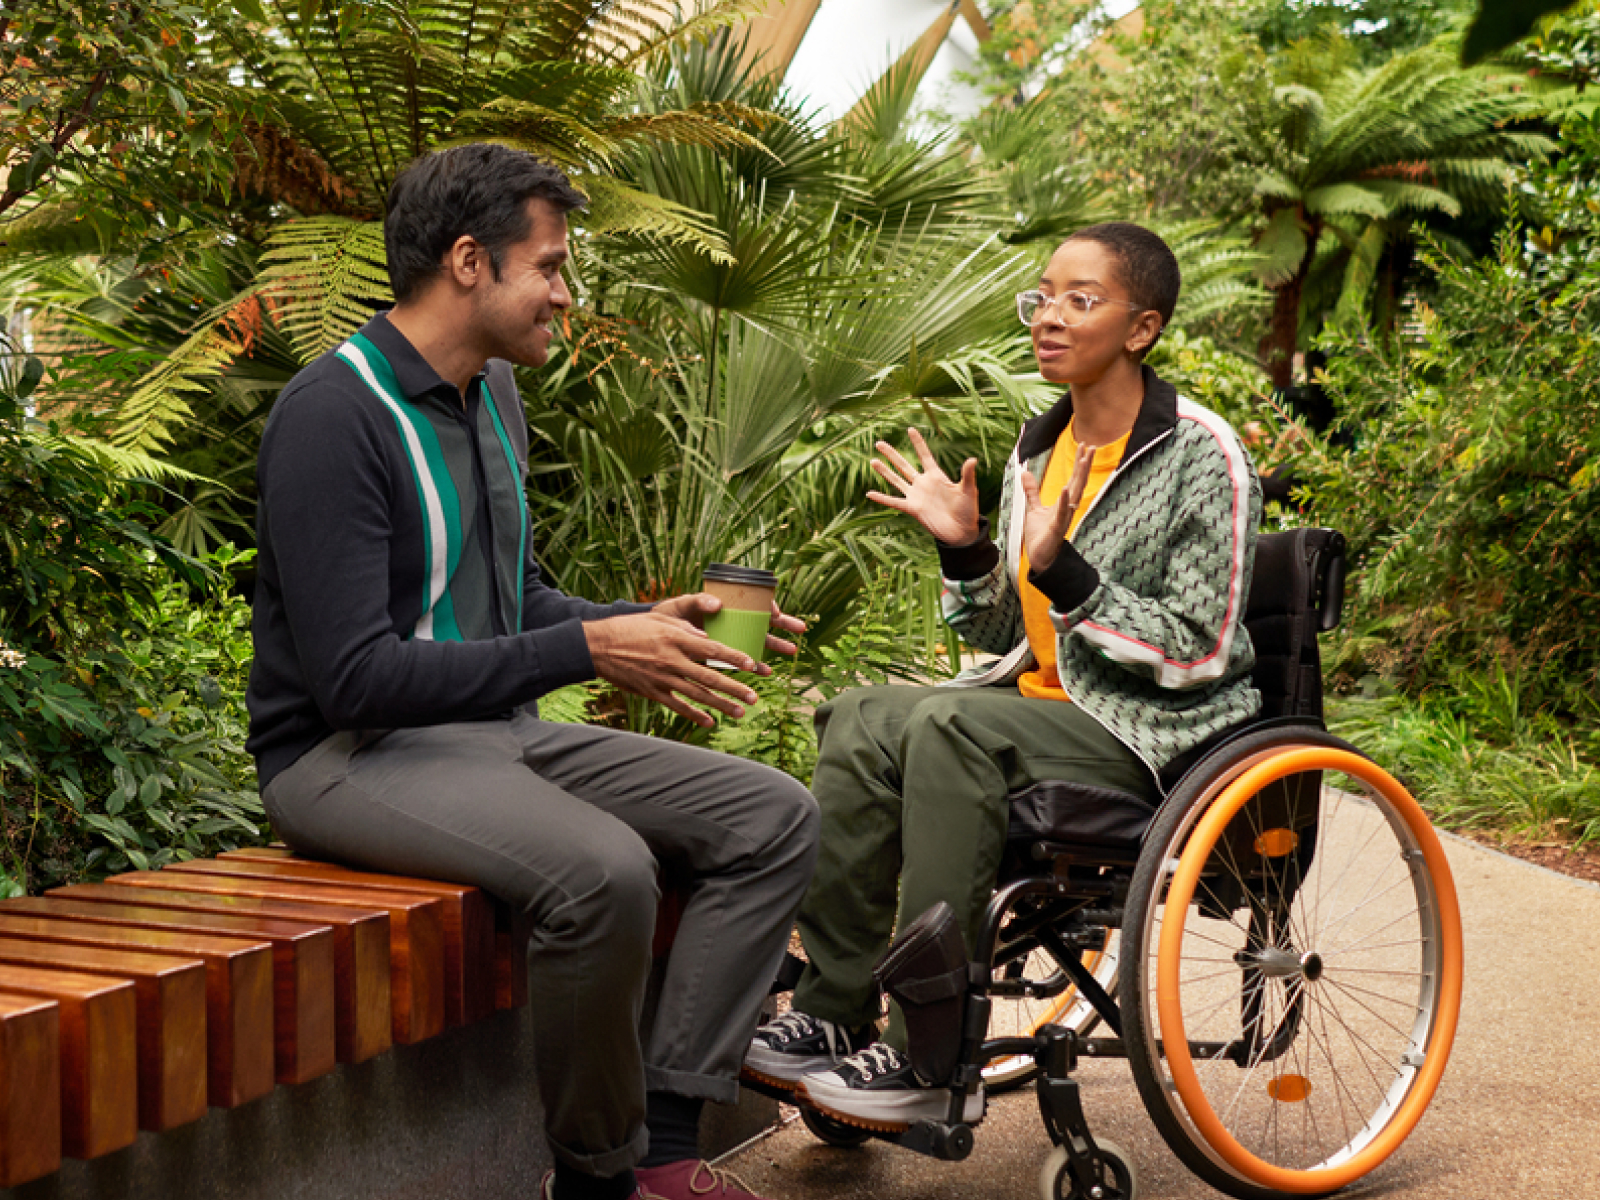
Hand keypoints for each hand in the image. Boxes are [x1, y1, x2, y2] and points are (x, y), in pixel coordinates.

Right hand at [585, 610, 758, 727]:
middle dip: (735, 688)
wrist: (598, 647)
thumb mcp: (660, 618)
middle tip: (754, 697)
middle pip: (710, 677)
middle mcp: (672, 660)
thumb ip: (686, 627)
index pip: (712, 650)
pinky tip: (710, 722)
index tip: (753, 665)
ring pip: (697, 695)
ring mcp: (662, 679)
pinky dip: (694, 715)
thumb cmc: (631, 627)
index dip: (734, 658)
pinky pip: (677, 706)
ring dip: (721, 705)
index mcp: (676, 639)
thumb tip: (707, 637)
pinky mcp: (652, 692)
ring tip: (740, 712)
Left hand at [653, 593, 806, 658]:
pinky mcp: (722, 657)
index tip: (775, 615)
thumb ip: (696, 601)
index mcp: (723, 606)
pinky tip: (766, 671)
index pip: (752, 602)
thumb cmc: (666, 617)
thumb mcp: (679, 606)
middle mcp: (729, 621)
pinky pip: (742, 660)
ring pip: (757, 641)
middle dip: (783, 626)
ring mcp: (728, 639)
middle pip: (761, 621)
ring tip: (791, 651)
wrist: (650, 639)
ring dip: (774, 646)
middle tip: (801, 630)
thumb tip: (718, 603)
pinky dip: (755, 665)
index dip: (767, 607)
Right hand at [866, 428, 980, 545]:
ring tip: (873, 460)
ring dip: (884, 471)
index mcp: (937, 476)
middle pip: (904, 465)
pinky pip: (894, 502)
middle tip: (879, 443)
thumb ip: (967, 475)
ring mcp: (917, 496)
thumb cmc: (967, 510)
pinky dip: (882, 498)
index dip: (918, 443)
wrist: (961, 532)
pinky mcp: (913, 509)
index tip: (910, 430)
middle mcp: (924, 484)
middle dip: (892, 454)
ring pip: (896, 480)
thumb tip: (973, 459)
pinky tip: (869, 494)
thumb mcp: (968, 490)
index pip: (924, 456)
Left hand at [1020, 442, 1095, 571]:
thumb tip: (1025, 473)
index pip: (1074, 478)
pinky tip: (1066, 488)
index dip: (1079, 462)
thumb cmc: (1040, 535)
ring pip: (1074, 494)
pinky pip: (1062, 512)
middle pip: (1079, 482)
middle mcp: (1068, 507)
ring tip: (1084, 460)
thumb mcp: (1033, 508)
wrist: (1039, 557)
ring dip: (1080, 477)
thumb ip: (1031, 491)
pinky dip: (1063, 500)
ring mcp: (1064, 517)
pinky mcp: (1056, 527)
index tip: (1085, 445)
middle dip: (1085, 464)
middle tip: (1092, 446)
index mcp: (1064, 502)